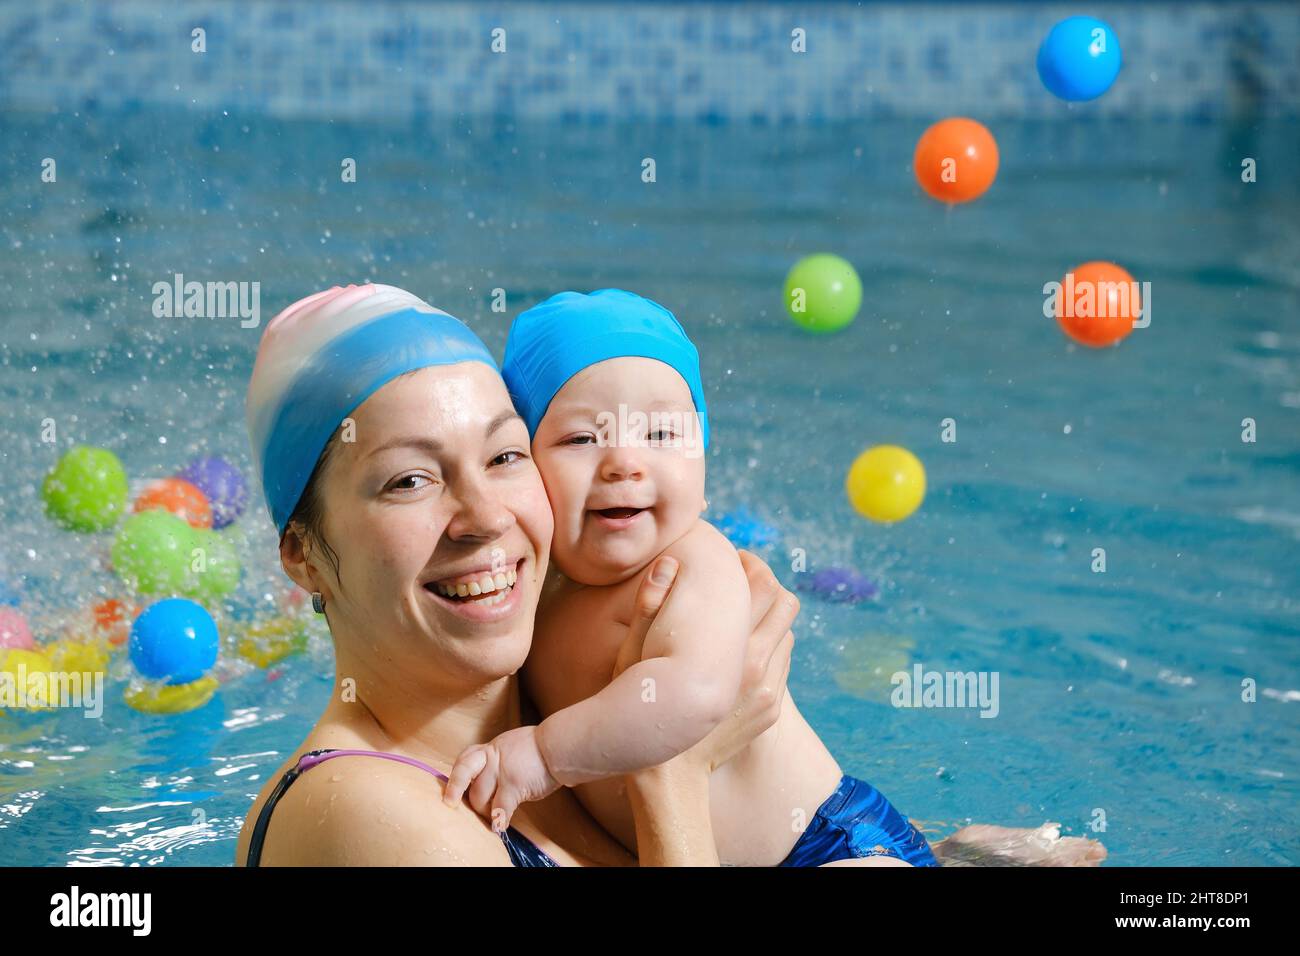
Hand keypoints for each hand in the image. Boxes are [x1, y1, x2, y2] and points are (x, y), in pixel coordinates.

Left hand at [443, 725, 559, 832]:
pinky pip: (500, 807)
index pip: (466, 757)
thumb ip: (500, 758)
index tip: (451, 788)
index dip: (456, 773)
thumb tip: (492, 778)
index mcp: (493, 748)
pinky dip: (499, 820)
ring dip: (484, 811)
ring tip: (493, 817)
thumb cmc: (542, 749)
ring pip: (480, 796)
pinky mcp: (513, 784)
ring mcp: (502, 770)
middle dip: (456, 791)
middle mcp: (493, 756)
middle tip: (452, 804)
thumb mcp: (514, 745)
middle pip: (463, 773)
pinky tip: (501, 827)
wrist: (559, 745)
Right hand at [613, 550, 796, 775]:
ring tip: (741, 617)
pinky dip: (768, 649)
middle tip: (744, 580)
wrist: (667, 773)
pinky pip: (782, 665)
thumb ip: (650, 606)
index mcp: (730, 648)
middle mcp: (758, 667)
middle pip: (786, 606)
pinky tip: (741, 652)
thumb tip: (667, 564)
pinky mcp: (771, 710)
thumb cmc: (643, 706)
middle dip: (769, 586)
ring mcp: (769, 691)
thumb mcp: (634, 655)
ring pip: (787, 635)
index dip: (753, 565)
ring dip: (769, 620)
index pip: (763, 587)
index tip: (737, 560)